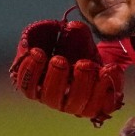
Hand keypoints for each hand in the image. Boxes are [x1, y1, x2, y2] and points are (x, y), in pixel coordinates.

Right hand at [9, 7, 123, 126]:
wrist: (102, 64)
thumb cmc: (78, 52)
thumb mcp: (71, 39)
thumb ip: (68, 32)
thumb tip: (72, 27)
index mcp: (40, 84)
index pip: (27, 86)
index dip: (29, 71)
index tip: (37, 52)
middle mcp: (55, 99)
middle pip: (50, 96)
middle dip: (55, 76)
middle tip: (59, 60)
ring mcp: (76, 106)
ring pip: (75, 101)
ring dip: (80, 81)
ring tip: (85, 63)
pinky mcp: (96, 108)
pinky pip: (100, 104)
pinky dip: (104, 86)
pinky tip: (107, 69)